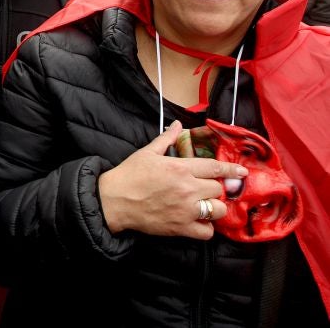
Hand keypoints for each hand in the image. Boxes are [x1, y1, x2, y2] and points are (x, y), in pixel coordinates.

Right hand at [98, 121, 248, 239]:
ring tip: (204, 206)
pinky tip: (198, 222)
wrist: (114, 201)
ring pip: (217, 210)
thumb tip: (178, 125)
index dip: (231, 169)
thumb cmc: (129, 175)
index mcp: (181, 168)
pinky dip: (206, 228)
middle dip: (214, 188)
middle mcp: (188, 188)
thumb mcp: (147, 153)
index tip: (242, 172)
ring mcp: (186, 210)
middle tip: (205, 189)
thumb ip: (166, 139)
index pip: (215, 168)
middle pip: (218, 189)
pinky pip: (207, 232)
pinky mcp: (181, 227)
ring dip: (213, 208)